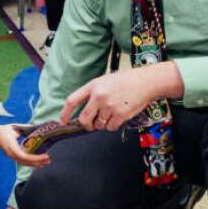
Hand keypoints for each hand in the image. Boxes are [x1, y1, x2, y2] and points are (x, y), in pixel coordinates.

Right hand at [0, 123, 49, 168]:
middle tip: (48, 158)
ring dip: (36, 163)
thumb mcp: (14, 127)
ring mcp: (11, 156)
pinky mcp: (14, 157)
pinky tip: (40, 163)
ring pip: (24, 163)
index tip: (44, 155)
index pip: (22, 155)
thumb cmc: (5, 130)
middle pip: (24, 161)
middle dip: (37, 161)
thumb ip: (25, 127)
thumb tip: (38, 127)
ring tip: (46, 162)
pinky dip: (32, 163)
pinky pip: (23, 162)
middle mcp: (10, 153)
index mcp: (10, 145)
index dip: (33, 157)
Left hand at [59, 63, 182, 131]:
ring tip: (111, 113)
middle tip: (91, 125)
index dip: (65, 113)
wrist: (145, 82)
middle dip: (86, 125)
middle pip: (83, 119)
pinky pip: (110, 127)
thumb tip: (82, 112)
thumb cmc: (125, 81)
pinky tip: (119, 115)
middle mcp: (99, 96)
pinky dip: (113, 125)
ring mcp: (109, 106)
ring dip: (102, 124)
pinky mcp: (120, 115)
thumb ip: (92, 94)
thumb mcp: (104, 81)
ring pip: (98, 125)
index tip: (62, 121)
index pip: (72, 100)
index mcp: (92, 86)